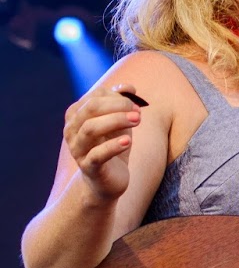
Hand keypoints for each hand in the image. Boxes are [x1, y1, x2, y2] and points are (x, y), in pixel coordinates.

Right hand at [64, 84, 142, 201]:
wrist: (107, 180)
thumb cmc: (111, 146)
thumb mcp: (118, 124)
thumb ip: (121, 104)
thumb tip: (129, 86)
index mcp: (76, 116)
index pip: (93, 97)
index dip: (116, 96)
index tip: (136, 101)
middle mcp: (72, 130)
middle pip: (90, 109)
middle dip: (117, 106)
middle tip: (138, 111)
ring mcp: (77, 149)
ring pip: (91, 129)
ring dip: (116, 121)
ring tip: (137, 120)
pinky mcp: (89, 167)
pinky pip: (97, 154)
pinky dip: (113, 145)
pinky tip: (128, 141)